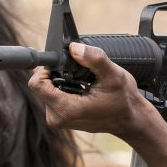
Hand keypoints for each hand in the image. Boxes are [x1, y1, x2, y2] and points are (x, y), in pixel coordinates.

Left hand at [28, 42, 153, 139]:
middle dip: (57, 74)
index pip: (37, 84)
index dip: (46, 68)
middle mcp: (57, 117)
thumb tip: (74, 48)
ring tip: (82, 82)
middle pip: (41, 85)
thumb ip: (94, 59)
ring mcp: (58, 119)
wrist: (129, 119)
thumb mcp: (113, 75)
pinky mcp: (60, 118)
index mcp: (66, 109)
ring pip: (47, 89)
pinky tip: (80, 89)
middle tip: (78, 73)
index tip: (61, 62)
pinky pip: (52, 96)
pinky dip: (64, 88)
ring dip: (61, 80)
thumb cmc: (123, 100)